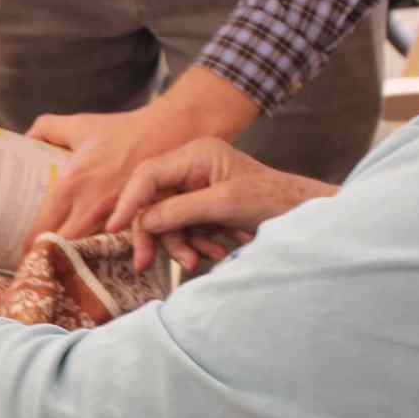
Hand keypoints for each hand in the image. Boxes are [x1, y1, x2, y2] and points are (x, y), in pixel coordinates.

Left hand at [22, 64, 259, 251]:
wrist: (169, 132)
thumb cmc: (123, 130)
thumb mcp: (79, 125)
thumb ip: (47, 128)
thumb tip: (26, 138)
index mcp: (69, 187)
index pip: (40, 232)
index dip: (28, 248)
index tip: (24, 255)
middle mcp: (89, 208)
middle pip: (60, 252)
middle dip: (48, 262)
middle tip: (41, 266)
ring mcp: (114, 220)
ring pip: (88, 257)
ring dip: (76, 264)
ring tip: (67, 269)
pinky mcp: (135, 225)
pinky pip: (117, 252)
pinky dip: (107, 259)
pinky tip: (100, 263)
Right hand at [109, 138, 338, 272]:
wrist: (304, 215)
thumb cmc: (272, 199)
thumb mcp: (224, 204)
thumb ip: (180, 211)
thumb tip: (142, 222)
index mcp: (195, 154)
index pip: (147, 175)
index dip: (128, 202)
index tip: (114, 228)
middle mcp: (192, 168)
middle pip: (153, 202)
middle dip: (155, 234)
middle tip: (145, 263)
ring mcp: (197, 189)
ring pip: (167, 221)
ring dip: (181, 244)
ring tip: (204, 258)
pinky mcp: (204, 208)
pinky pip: (184, 229)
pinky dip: (196, 245)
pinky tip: (217, 251)